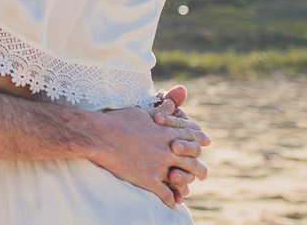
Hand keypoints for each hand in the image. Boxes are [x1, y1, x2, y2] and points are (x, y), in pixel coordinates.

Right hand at [84, 103, 209, 208]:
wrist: (100, 136)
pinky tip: (172, 203)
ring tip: (187, 190)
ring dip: (187, 184)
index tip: (206, 142)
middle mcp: (167, 149)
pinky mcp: (149, 180)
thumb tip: (171, 103)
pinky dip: (171, 199)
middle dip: (199, 167)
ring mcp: (159, 166)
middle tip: (203, 173)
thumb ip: (160, 111)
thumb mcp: (142, 113)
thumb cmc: (118, 121)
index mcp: (166, 132)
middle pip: (192, 159)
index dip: (200, 139)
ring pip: (183, 177)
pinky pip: (166, 193)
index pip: (191, 136)